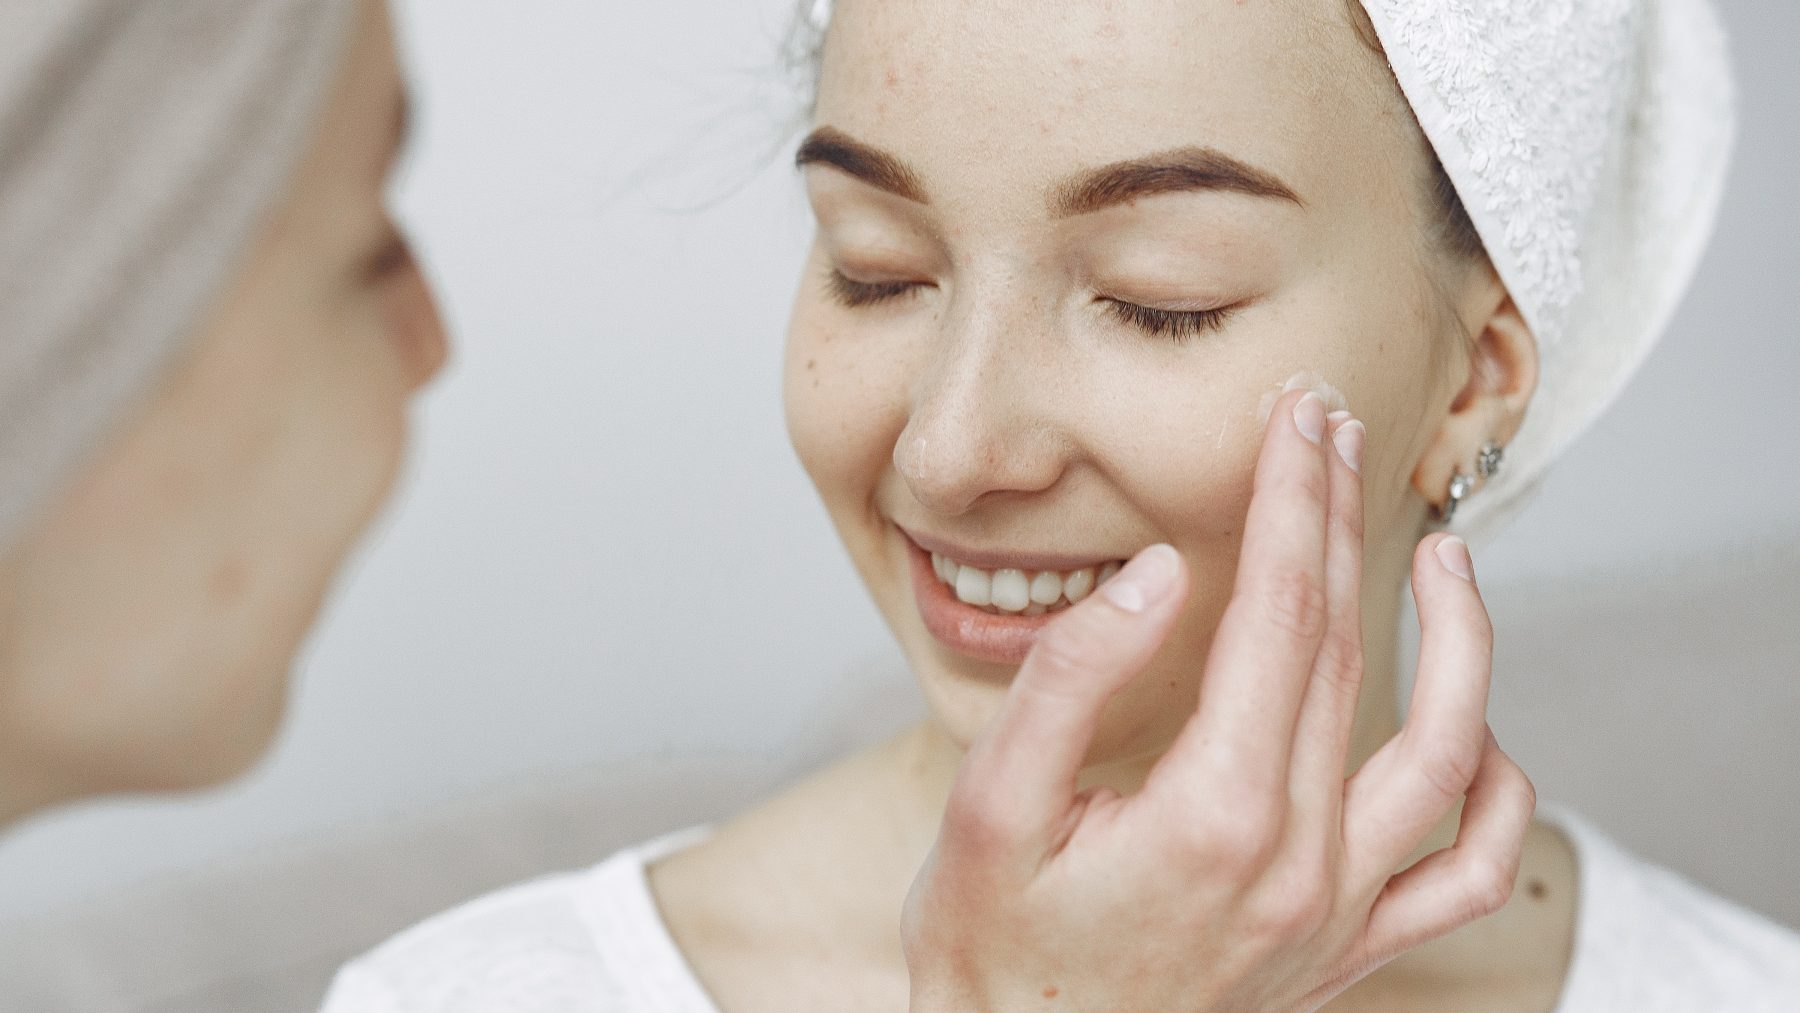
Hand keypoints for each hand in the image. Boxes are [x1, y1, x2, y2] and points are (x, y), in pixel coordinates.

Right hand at [902, 389, 1533, 1011]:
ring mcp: (1337, 913)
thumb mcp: (989, 809)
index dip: (1291, 501)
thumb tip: (1153, 574)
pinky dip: (1497, 799)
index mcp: (1214, 813)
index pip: (1278, 613)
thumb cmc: (992, 953)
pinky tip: (1483, 738)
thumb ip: (1070, 682)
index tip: (1296, 420)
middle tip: (1335, 433)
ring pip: (1450, 755)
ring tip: (1450, 558)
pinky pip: (1464, 876)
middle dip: (1344, 524)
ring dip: (1462, 641)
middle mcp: (1301, 862)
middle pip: (1348, 651)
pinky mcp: (1346, 953)